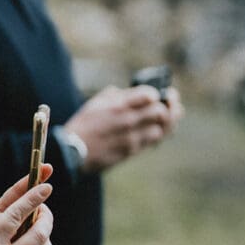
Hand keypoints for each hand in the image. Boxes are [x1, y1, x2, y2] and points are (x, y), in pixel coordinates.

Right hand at [65, 85, 183, 172]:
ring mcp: (131, 137)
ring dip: (166, 123)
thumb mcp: (95, 104)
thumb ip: (114, 96)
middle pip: (161, 111)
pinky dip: (157, 135)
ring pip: (162, 129)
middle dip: (168, 107)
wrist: (73, 152)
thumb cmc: (82, 126)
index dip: (157, 93)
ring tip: (168, 119)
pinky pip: (153, 142)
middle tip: (171, 105)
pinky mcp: (131, 151)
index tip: (157, 95)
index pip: (150, 95)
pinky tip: (157, 131)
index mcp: (118, 105)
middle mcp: (127, 120)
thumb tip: (129, 92)